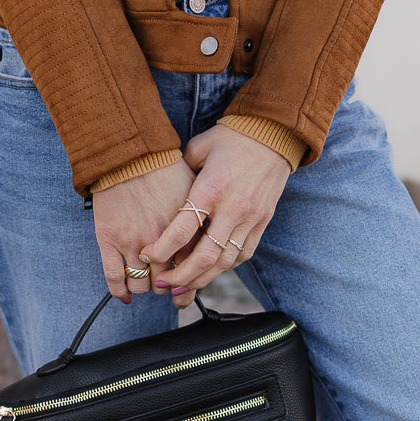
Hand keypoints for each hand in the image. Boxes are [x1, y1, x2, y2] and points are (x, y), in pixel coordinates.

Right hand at [91, 160, 206, 304]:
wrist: (129, 153)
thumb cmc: (164, 166)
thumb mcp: (195, 190)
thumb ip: (201, 217)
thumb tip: (209, 235)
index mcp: (186, 230)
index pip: (192, 269)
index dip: (191, 280)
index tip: (187, 282)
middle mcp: (162, 241)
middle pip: (167, 282)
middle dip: (168, 286)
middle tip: (166, 284)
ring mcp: (134, 243)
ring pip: (141, 284)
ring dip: (145, 287)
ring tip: (145, 281)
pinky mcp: (109, 240)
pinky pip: (114, 277)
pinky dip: (120, 291)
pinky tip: (125, 295)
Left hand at [142, 124, 292, 308]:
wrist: (273, 134)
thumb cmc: (230, 138)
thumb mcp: (198, 149)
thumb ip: (181, 174)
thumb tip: (164, 194)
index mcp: (211, 188)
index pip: (183, 230)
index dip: (161, 249)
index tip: (146, 256)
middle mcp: (232, 208)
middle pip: (204, 256)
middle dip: (180, 276)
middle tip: (161, 284)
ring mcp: (251, 218)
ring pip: (225, 262)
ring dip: (201, 279)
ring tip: (182, 286)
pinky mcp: (263, 222)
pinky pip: (243, 254)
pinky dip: (224, 267)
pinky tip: (209, 270)